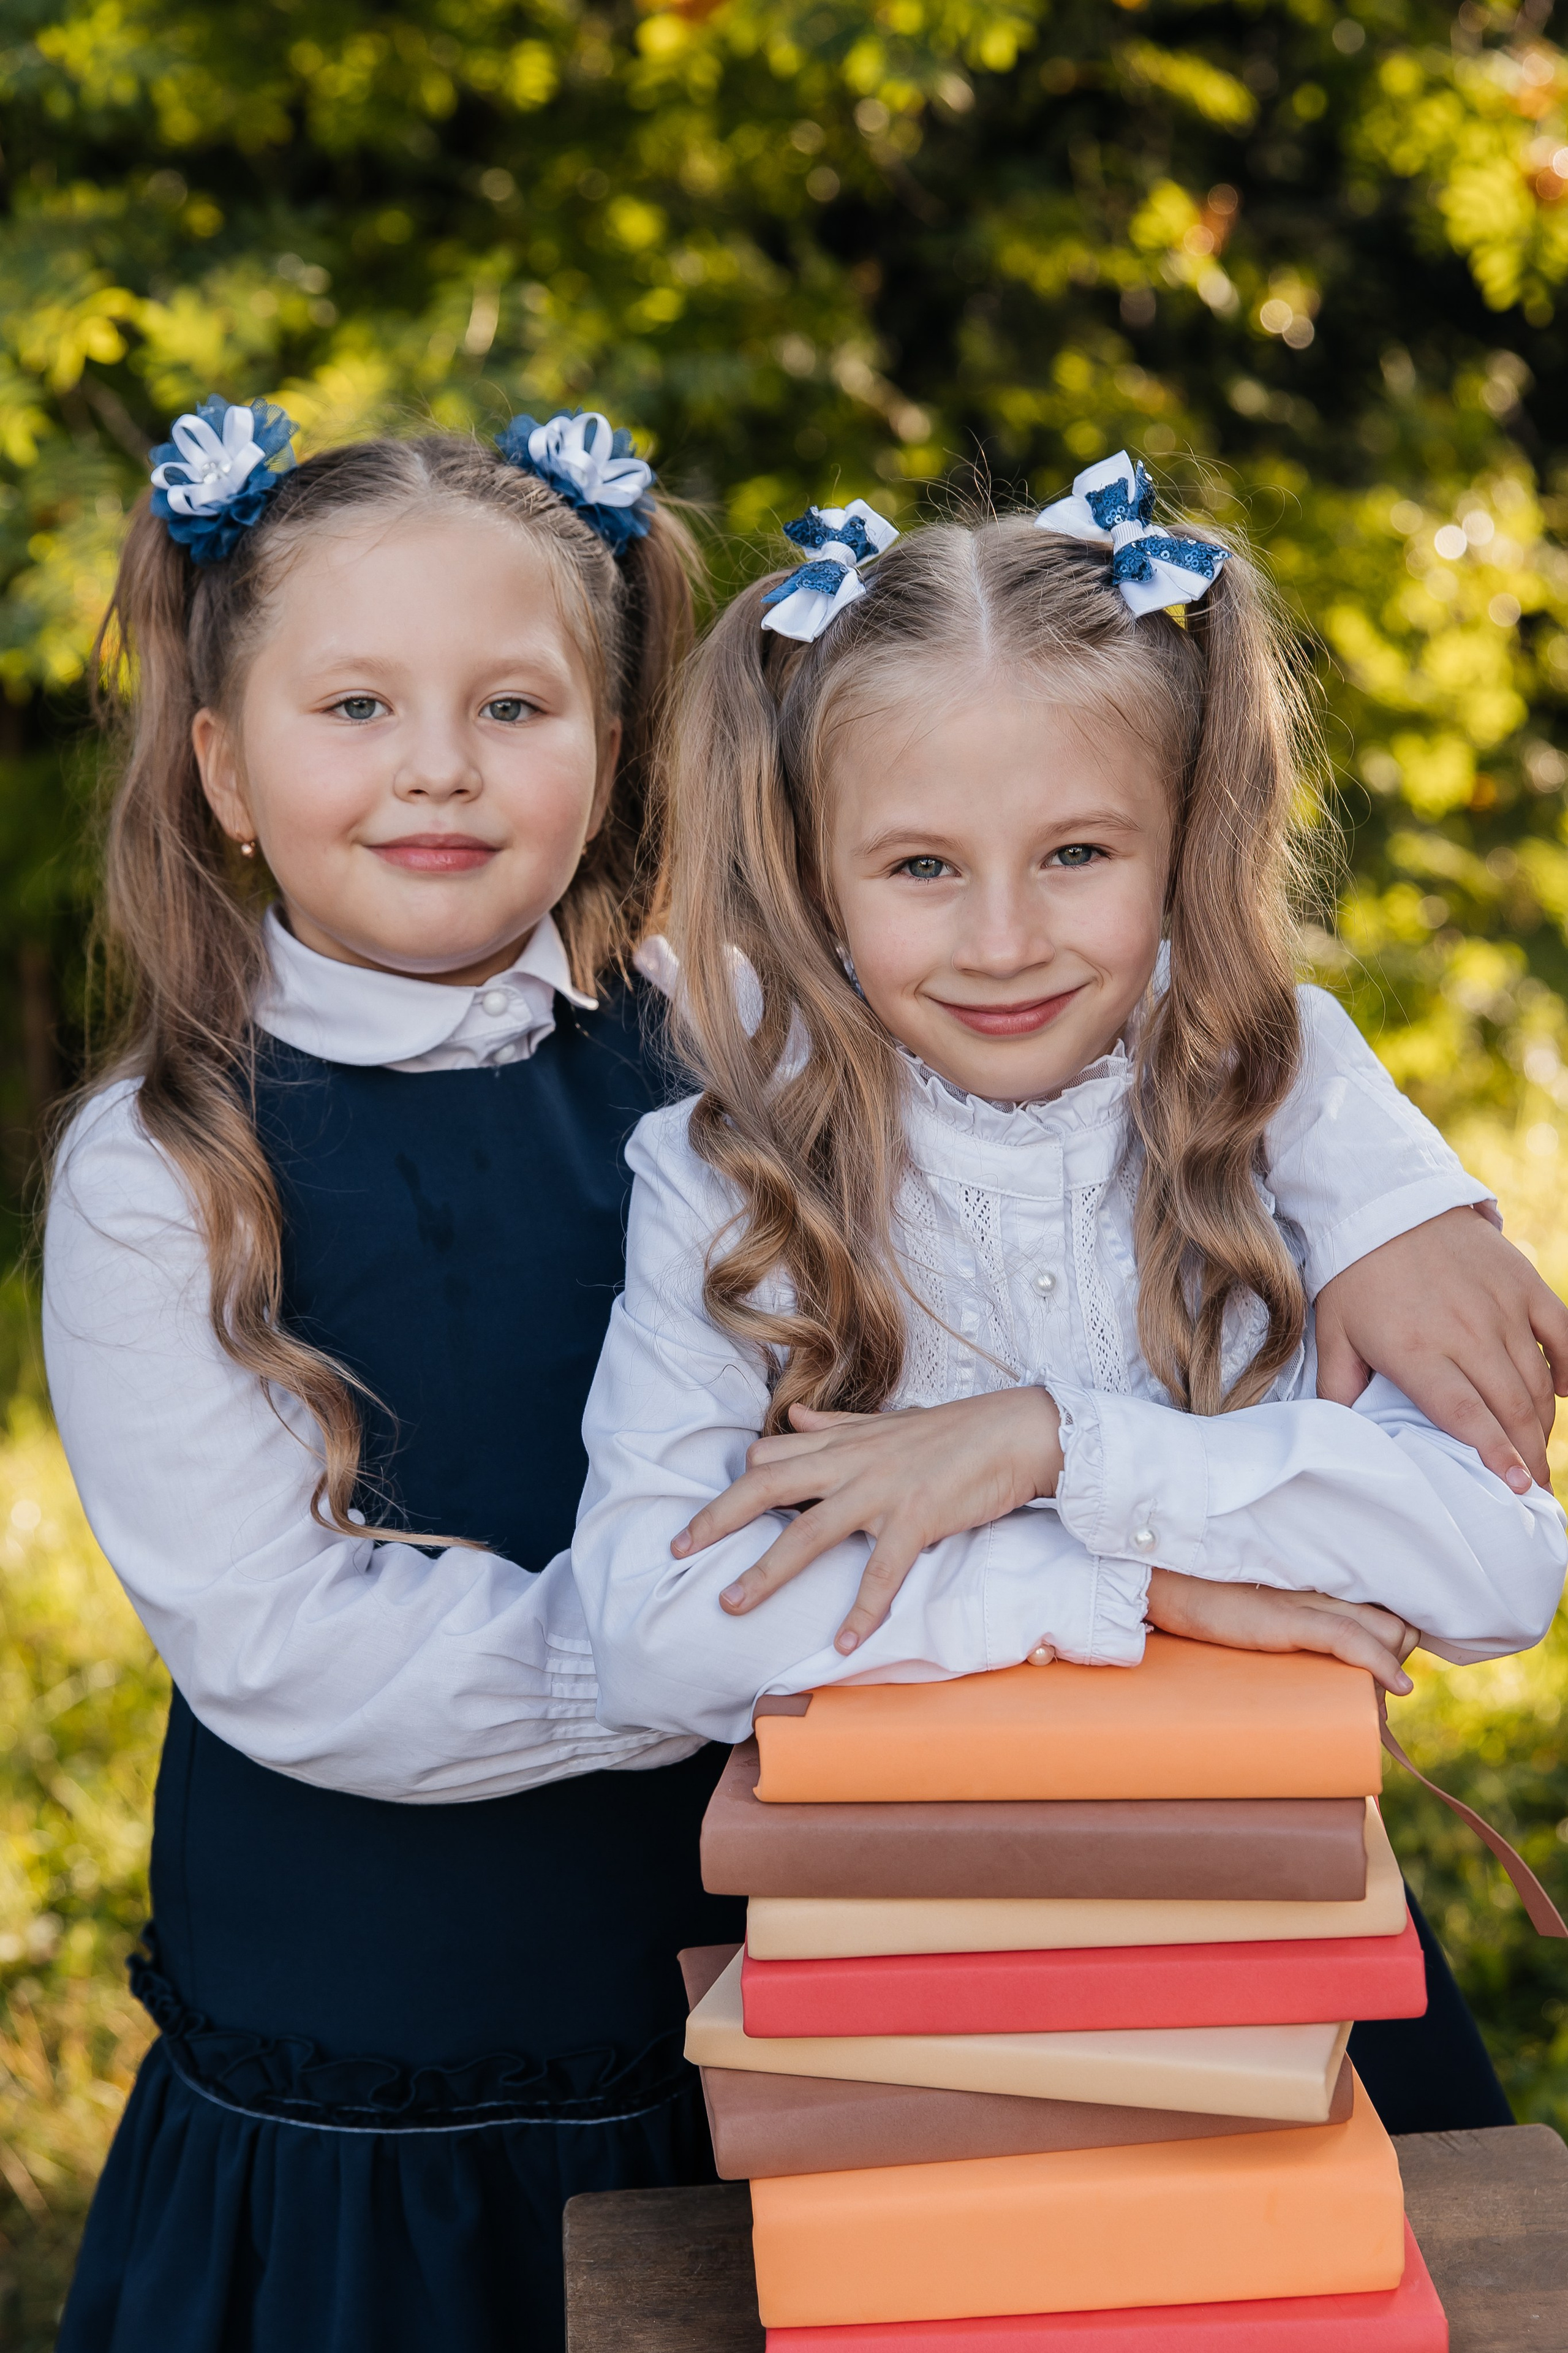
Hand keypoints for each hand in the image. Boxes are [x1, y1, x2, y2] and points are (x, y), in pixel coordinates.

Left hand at [672, 1388, 1063, 1654]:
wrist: (1018, 1431)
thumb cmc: (953, 1432)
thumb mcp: (886, 1425)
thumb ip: (834, 1426)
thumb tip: (789, 1417)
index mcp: (844, 1442)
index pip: (770, 1456)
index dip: (734, 1485)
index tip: (703, 1518)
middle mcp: (852, 1463)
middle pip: (768, 1486)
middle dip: (718, 1518)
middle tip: (678, 1549)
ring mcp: (883, 1491)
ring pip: (810, 1532)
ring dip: (767, 1571)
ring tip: (731, 1604)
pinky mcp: (919, 1518)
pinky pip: (882, 1571)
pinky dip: (861, 1611)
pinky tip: (842, 1645)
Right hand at [1144, 1565, 1418, 1693]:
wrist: (1161, 1583)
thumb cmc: (1201, 1606)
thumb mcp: (1256, 1620)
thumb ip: (1282, 1630)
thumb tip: (1299, 1680)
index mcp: (1315, 1589)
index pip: (1383, 1613)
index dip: (1393, 1647)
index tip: (1386, 1681)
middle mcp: (1320, 1589)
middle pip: (1396, 1623)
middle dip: (1398, 1661)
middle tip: (1374, 1696)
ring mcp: (1306, 1603)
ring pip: (1385, 1630)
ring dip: (1391, 1670)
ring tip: (1374, 1701)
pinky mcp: (1287, 1618)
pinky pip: (1349, 1637)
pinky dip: (1380, 1663)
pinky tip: (1396, 1687)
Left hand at [1315, 1206, 1567, 1491]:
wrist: (1385, 1202)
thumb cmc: (1355, 1274)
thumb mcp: (1333, 1333)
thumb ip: (1340, 1387)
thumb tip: (1344, 1435)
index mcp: (1418, 1350)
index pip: (1468, 1416)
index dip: (1497, 1456)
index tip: (1518, 1490)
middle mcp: (1466, 1332)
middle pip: (1511, 1408)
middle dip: (1529, 1457)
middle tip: (1536, 1491)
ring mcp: (1500, 1306)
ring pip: (1536, 1379)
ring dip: (1543, 1423)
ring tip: (1539, 1454)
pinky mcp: (1523, 1282)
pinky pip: (1561, 1331)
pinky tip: (1563, 1393)